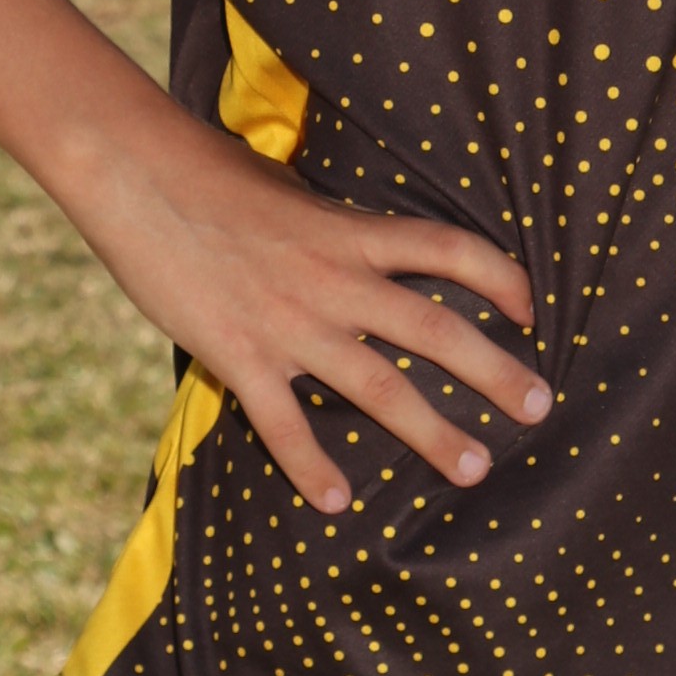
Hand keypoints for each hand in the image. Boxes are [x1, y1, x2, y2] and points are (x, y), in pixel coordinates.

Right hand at [82, 107, 543, 518]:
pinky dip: (312, 466)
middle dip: (495, 372)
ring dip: (432, 432)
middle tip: (540, 407)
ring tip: (474, 469)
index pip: (448, 249)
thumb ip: (329, 225)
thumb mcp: (289, 190)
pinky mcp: (238, 352)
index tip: (532, 307)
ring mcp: (289, 321)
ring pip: (380, 385)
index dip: (499, 276)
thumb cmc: (208, 173)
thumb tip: (357, 243)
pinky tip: (337, 503)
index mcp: (350, 230)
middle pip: (436, 329)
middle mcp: (334, 278)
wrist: (135, 172)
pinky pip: (284, 423)